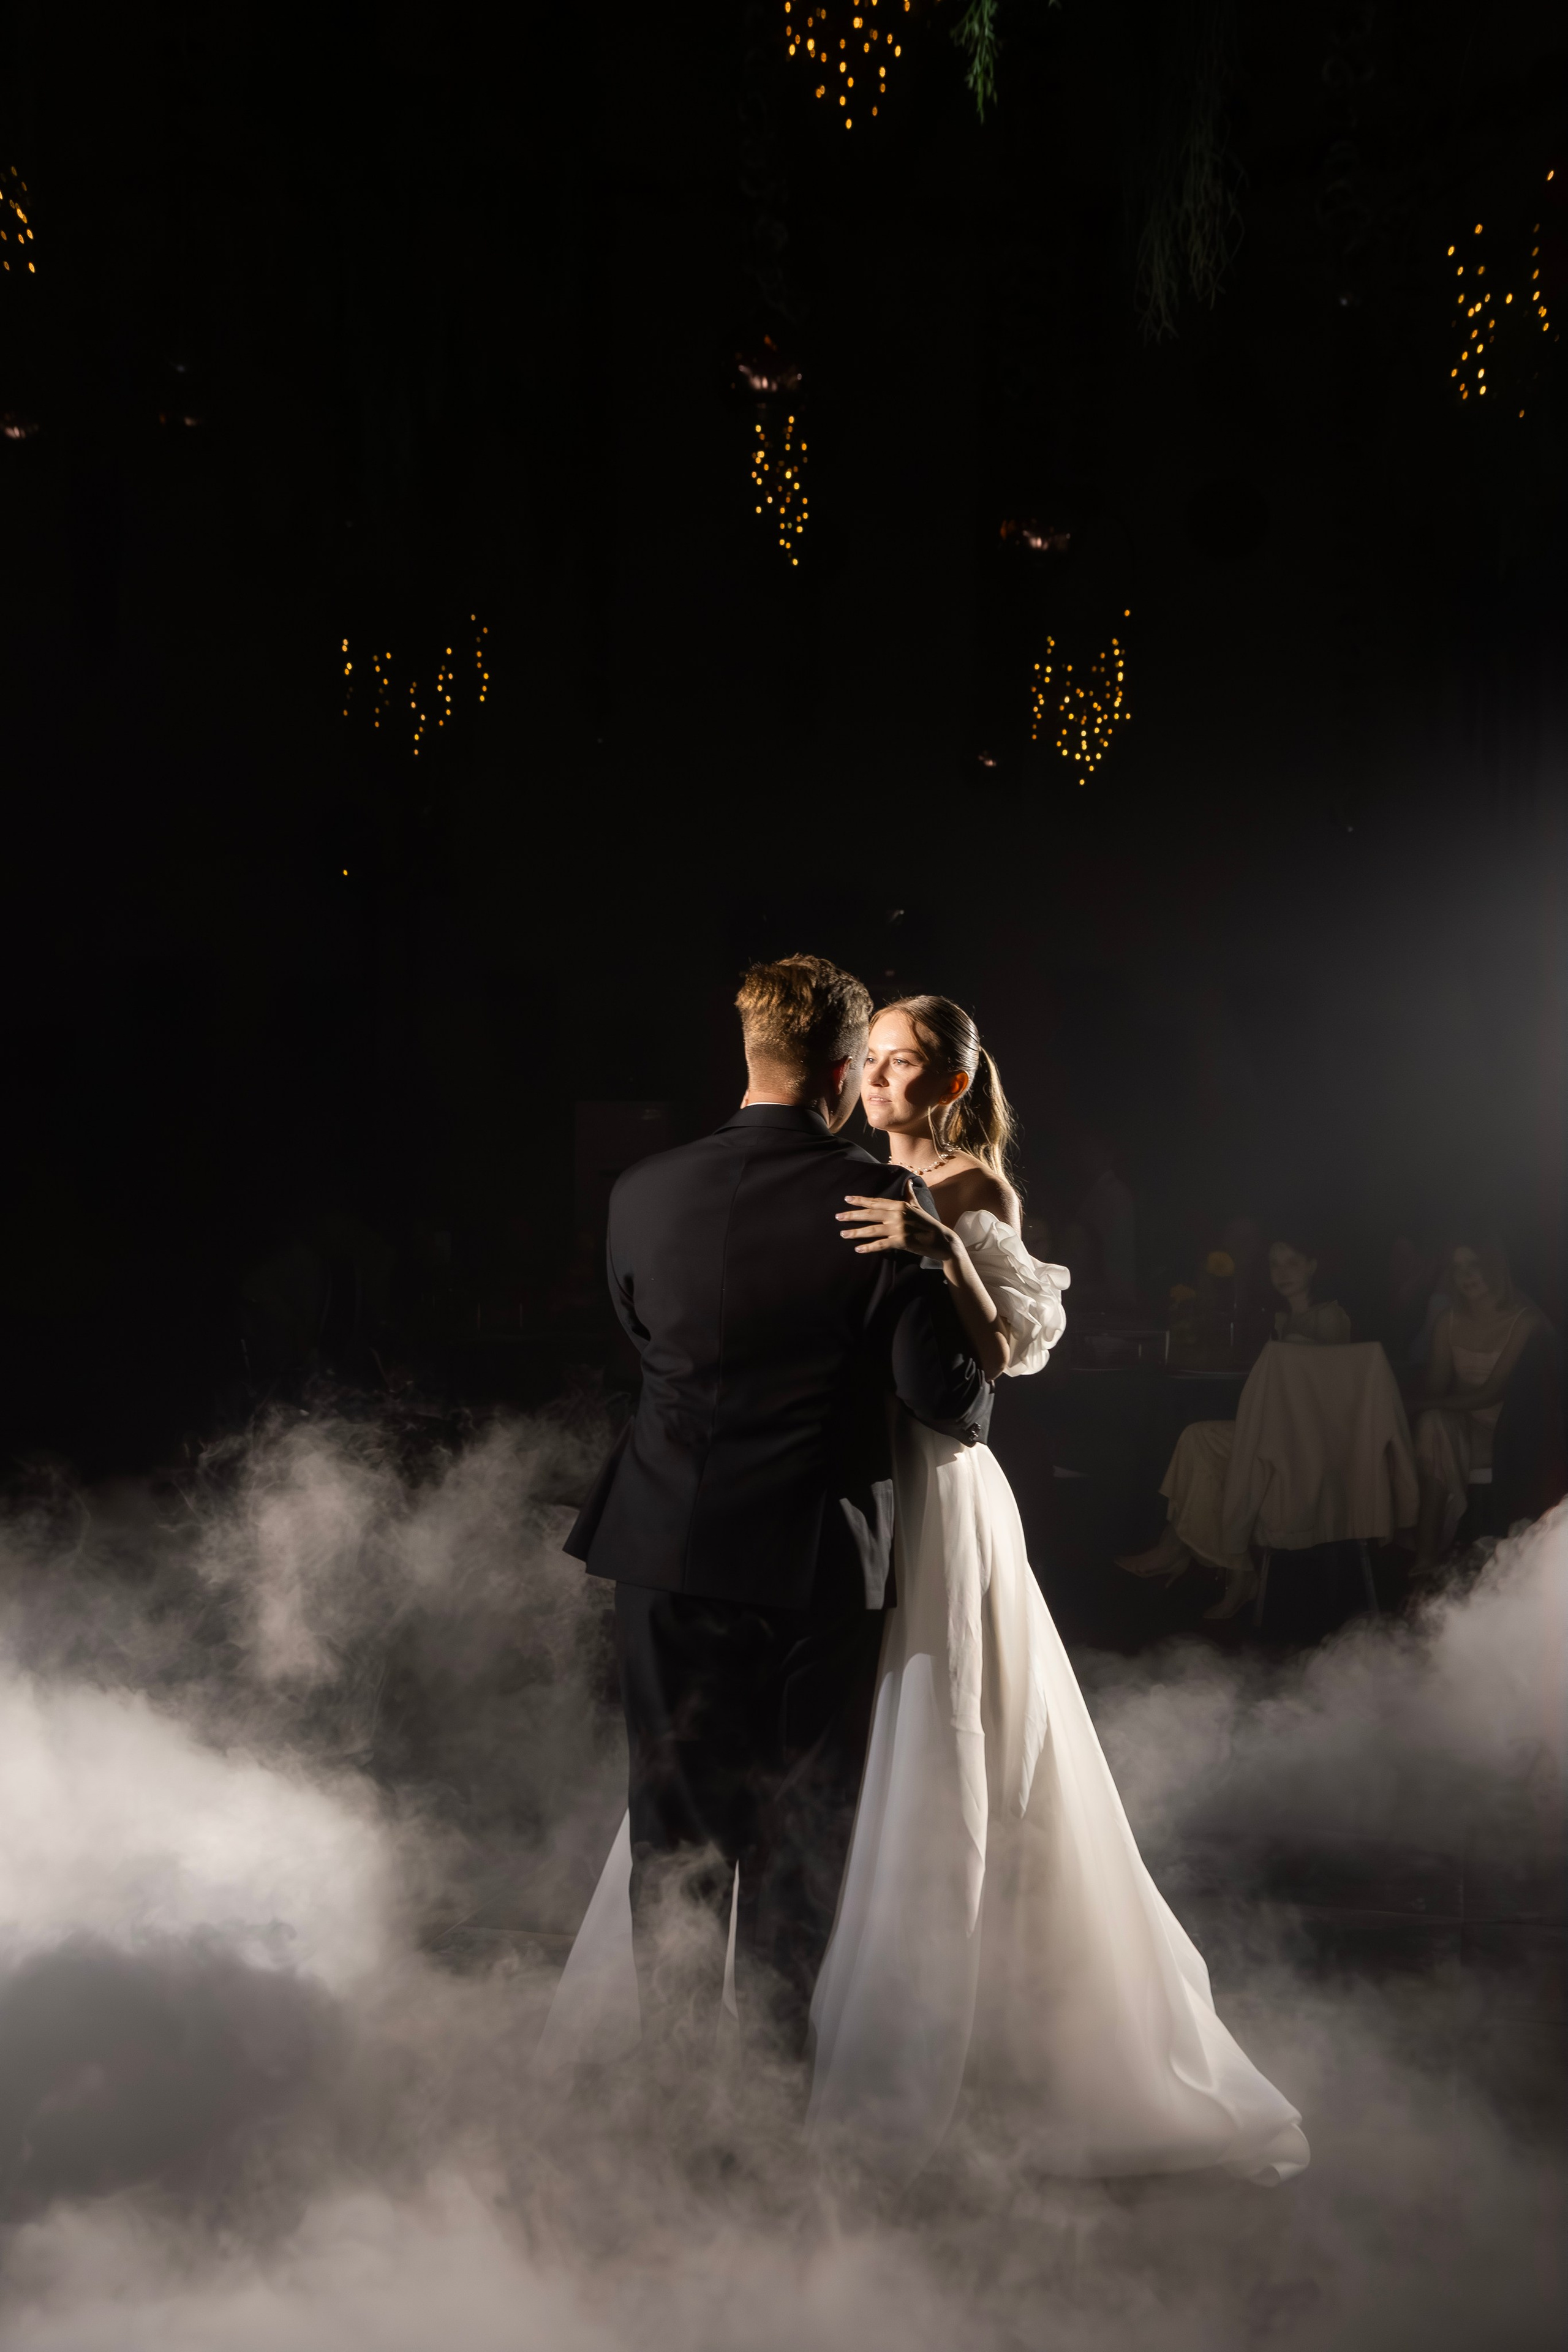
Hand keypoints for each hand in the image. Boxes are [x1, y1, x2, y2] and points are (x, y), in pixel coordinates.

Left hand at [837, 1182, 956, 1258]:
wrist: (942, 1240)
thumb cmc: (928, 1222)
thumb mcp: (918, 1206)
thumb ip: (909, 1194)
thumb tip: (908, 1181)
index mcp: (900, 1205)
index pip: (876, 1201)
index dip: (860, 1200)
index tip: (846, 1199)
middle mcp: (898, 1215)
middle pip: (870, 1214)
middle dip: (852, 1215)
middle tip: (838, 1217)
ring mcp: (899, 1228)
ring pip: (872, 1230)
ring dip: (856, 1232)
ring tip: (843, 1234)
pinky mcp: (901, 1242)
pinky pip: (881, 1244)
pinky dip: (869, 1247)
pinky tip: (858, 1249)